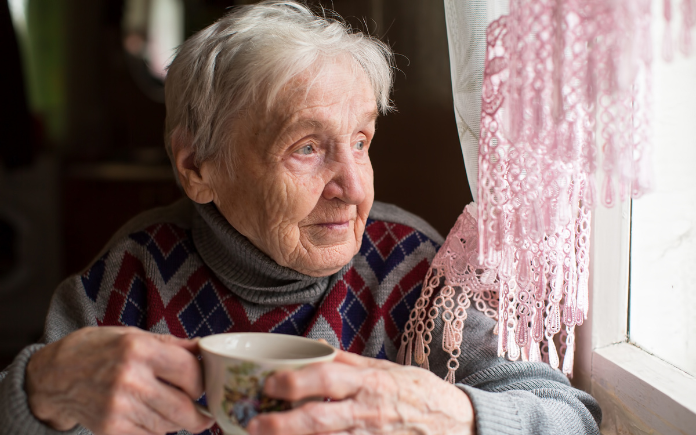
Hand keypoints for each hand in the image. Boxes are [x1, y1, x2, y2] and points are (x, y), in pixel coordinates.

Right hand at [25, 326, 213, 434]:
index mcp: (139, 349)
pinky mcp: (110, 428)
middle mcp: (129, 378)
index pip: (189, 371)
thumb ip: (170, 344)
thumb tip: (203, 348)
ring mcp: (119, 406)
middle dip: (199, 414)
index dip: (202, 381)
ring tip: (176, 412)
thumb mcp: (132, 334)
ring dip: (179, 422)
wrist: (54, 375)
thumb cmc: (96, 349)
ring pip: (168, 425)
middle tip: (204, 414)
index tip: (203, 385)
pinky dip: (158, 430)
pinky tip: (153, 418)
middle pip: (183, 407)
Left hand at [247, 349, 474, 434]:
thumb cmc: (419, 392)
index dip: (296, 381)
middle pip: (321, 420)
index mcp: (370, 382)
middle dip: (284, 425)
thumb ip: (350, 362)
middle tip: (254, 424)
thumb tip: (316, 348)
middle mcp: (369, 411)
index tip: (269, 383)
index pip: (329, 377)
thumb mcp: (387, 369)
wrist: (458, 423)